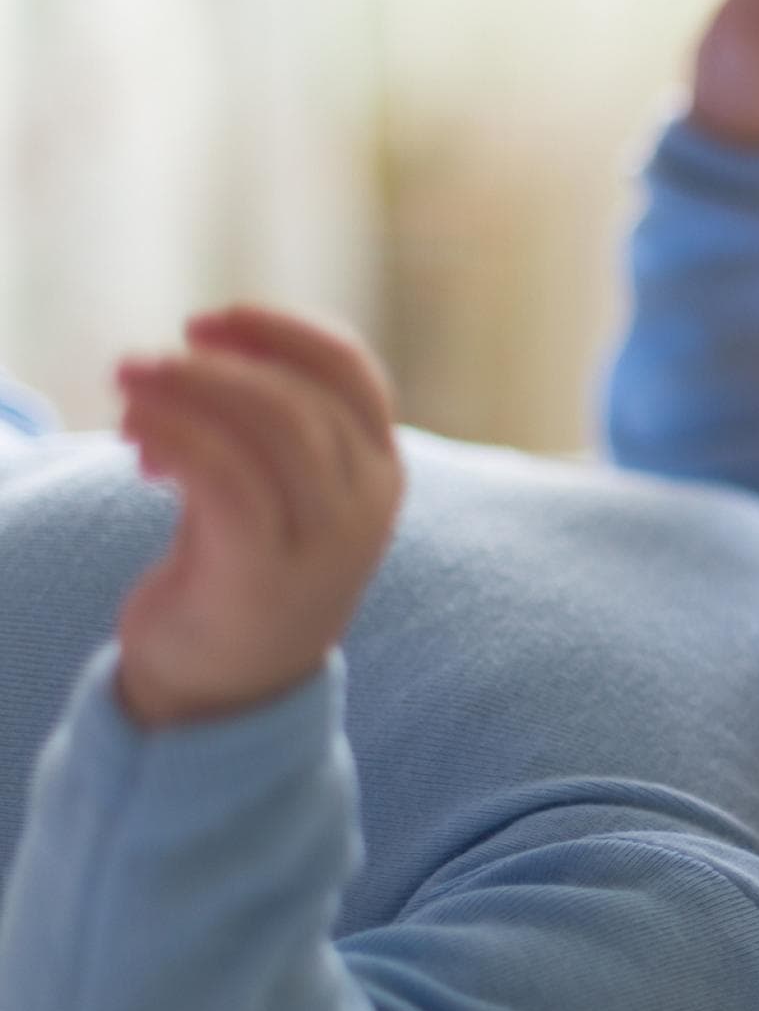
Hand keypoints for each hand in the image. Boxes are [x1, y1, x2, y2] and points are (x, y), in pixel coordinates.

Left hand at [113, 306, 403, 727]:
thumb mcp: (271, 485)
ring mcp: (325, 547)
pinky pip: (230, 483)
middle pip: (303, 400)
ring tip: (127, 394)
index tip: (209, 322)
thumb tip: (210, 342)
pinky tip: (137, 450)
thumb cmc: (237, 567)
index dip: (282, 332)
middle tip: (139, 362)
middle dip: (215, 366)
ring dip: (188, 396)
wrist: (225, 688)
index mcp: (378, 472)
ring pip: (274, 432)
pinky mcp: (267, 578)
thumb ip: (265, 422)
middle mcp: (366, 507)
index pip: (352, 373)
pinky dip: (179, 443)